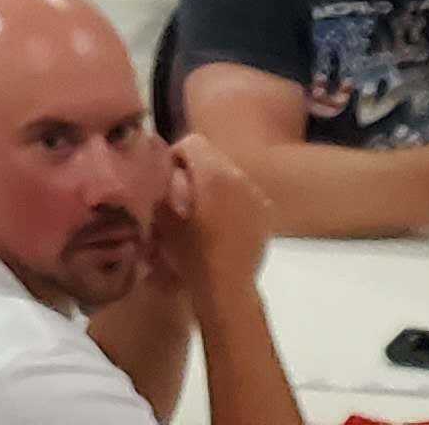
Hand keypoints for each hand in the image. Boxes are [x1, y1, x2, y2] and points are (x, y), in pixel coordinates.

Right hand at [155, 131, 277, 301]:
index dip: (176, 156)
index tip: (167, 178)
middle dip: (196, 169)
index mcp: (213, 172)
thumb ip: (162, 184)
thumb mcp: (163, 217)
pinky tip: (223, 224)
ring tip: (204, 212)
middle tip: (182, 195)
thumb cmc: (190, 252)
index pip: (192, 142)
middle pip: (213, 155)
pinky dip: (233, 201)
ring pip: (230, 175)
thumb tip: (165, 169)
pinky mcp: (266, 214)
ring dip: (215, 185)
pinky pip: (245, 194)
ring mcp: (257, 195)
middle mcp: (239, 176)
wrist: (226, 288)